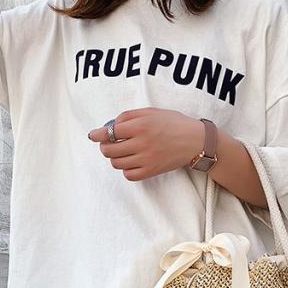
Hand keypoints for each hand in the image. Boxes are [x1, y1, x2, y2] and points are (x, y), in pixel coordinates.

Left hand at [87, 107, 204, 181]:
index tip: (93, 136)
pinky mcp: (151, 171)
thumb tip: (109, 126)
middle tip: (109, 144)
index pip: (110, 132)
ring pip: (116, 163)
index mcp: (140, 125)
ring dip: (115, 158)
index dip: (98, 134)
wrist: (195, 141)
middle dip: (105, 146)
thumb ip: (128, 116)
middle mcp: (142, 143)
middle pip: (109, 150)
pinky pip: (129, 175)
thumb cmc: (173, 123)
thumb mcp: (150, 112)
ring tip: (121, 153)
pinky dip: (125, 170)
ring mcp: (146, 159)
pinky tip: (131, 163)